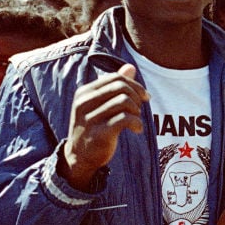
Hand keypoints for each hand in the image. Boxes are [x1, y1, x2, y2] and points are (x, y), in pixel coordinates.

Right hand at [61, 64, 148, 190]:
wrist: (80, 157)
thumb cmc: (94, 127)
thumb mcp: (101, 104)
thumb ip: (115, 86)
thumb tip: (131, 67)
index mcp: (84, 93)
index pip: (116, 78)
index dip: (135, 85)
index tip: (144, 97)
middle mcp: (83, 103)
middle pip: (121, 87)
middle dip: (137, 96)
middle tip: (139, 110)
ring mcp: (89, 119)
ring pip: (124, 101)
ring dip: (137, 111)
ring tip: (136, 120)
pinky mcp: (98, 134)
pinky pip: (125, 119)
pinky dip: (137, 123)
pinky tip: (137, 130)